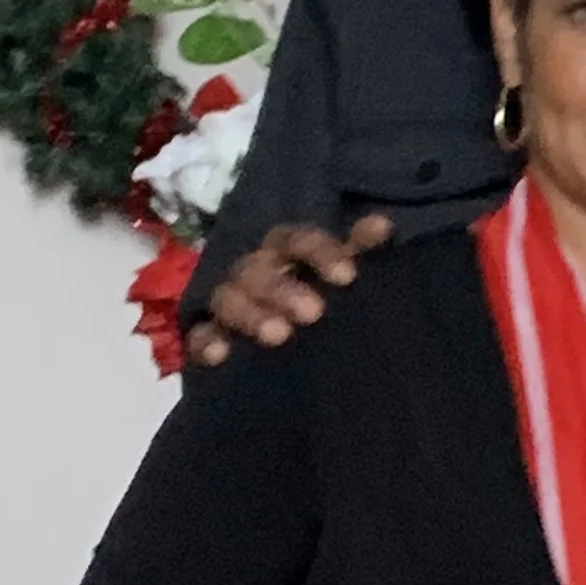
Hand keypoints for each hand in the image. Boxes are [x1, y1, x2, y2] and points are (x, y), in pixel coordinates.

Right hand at [185, 214, 393, 371]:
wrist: (290, 358)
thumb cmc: (321, 304)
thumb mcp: (342, 277)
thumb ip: (360, 253)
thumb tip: (385, 226)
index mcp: (287, 255)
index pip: (297, 240)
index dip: (320, 252)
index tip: (347, 276)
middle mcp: (254, 273)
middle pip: (259, 269)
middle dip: (283, 287)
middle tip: (313, 312)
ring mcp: (228, 305)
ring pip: (228, 297)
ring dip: (251, 313)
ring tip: (278, 336)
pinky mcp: (208, 339)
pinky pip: (200, 336)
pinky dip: (207, 342)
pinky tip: (221, 354)